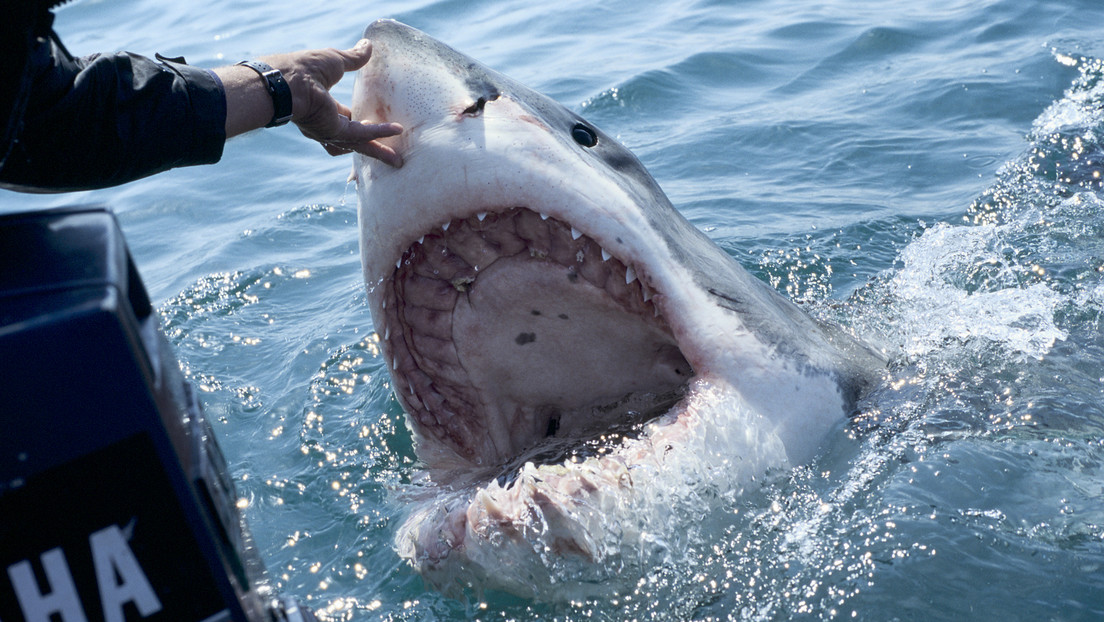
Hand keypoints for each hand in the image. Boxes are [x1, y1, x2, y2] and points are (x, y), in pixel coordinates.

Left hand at [218, 40, 402, 165]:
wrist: (288, 79)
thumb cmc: (304, 67)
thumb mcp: (335, 60)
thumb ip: (353, 58)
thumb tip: (368, 45)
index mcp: (323, 108)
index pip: (347, 120)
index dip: (362, 123)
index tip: (378, 123)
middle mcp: (325, 124)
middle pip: (355, 141)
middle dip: (374, 149)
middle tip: (392, 156)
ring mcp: (329, 131)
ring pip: (360, 145)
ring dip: (378, 152)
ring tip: (397, 160)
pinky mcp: (334, 131)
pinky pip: (361, 135)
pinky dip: (379, 133)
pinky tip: (397, 130)